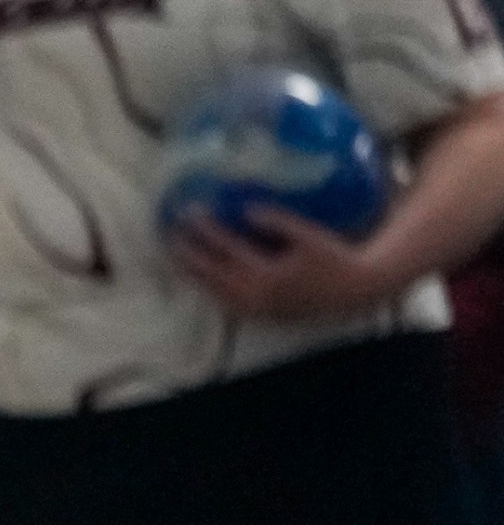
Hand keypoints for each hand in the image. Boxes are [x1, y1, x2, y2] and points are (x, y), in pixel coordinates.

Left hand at [175, 208, 386, 323]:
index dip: (205, 229)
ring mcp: (255, 309)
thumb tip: (246, 209)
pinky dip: (208, 287)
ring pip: (212, 291)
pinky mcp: (259, 315)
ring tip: (176, 253)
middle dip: (187, 253)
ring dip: (192, 272)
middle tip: (168, 233)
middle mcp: (255, 296)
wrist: (356, 290)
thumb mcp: (307, 235)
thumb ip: (276, 222)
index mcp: (266, 275)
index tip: (188, 212)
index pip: (225, 249)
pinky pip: (224, 301)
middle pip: (209, 274)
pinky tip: (200, 275)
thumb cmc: (334, 258)